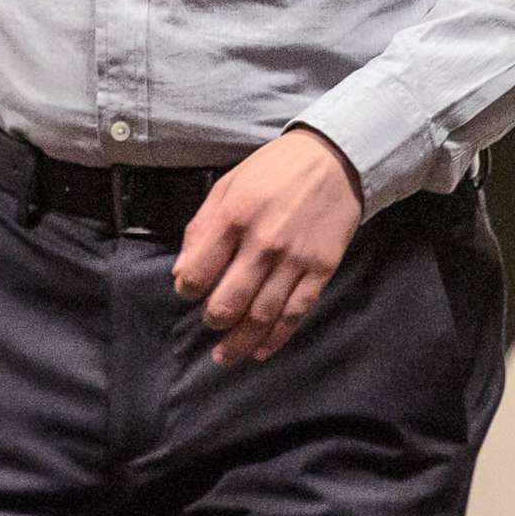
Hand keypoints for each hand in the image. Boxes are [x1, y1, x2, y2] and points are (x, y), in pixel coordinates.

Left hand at [173, 126, 364, 366]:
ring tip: (225, 356)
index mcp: (235, 217)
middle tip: (210, 321)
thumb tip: (180, 271)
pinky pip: (296, 313)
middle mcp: (263, 243)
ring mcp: (295, 259)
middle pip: (229, 302)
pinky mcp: (321, 269)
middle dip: (213, 320)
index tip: (188, 291)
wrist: (334, 159)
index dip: (187, 289)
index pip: (198, 272)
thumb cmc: (274, 169)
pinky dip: (276, 338)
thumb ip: (201, 227)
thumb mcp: (228, 185)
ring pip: (262, 316)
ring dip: (240, 342)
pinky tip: (261, 351)